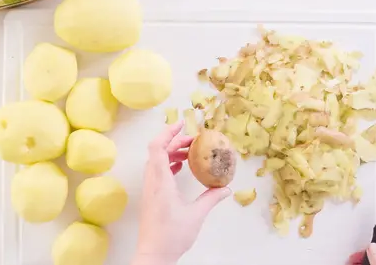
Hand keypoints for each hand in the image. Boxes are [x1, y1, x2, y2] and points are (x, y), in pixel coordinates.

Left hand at [131, 122, 231, 264]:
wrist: (153, 255)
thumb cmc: (172, 235)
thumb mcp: (196, 215)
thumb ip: (211, 198)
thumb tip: (226, 188)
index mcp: (160, 181)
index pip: (157, 147)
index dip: (168, 131)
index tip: (182, 123)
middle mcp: (152, 182)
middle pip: (158, 151)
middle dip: (175, 141)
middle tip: (194, 140)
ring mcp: (149, 189)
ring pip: (157, 161)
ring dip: (171, 153)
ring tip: (190, 152)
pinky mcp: (151, 196)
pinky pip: (157, 171)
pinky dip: (168, 164)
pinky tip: (181, 168)